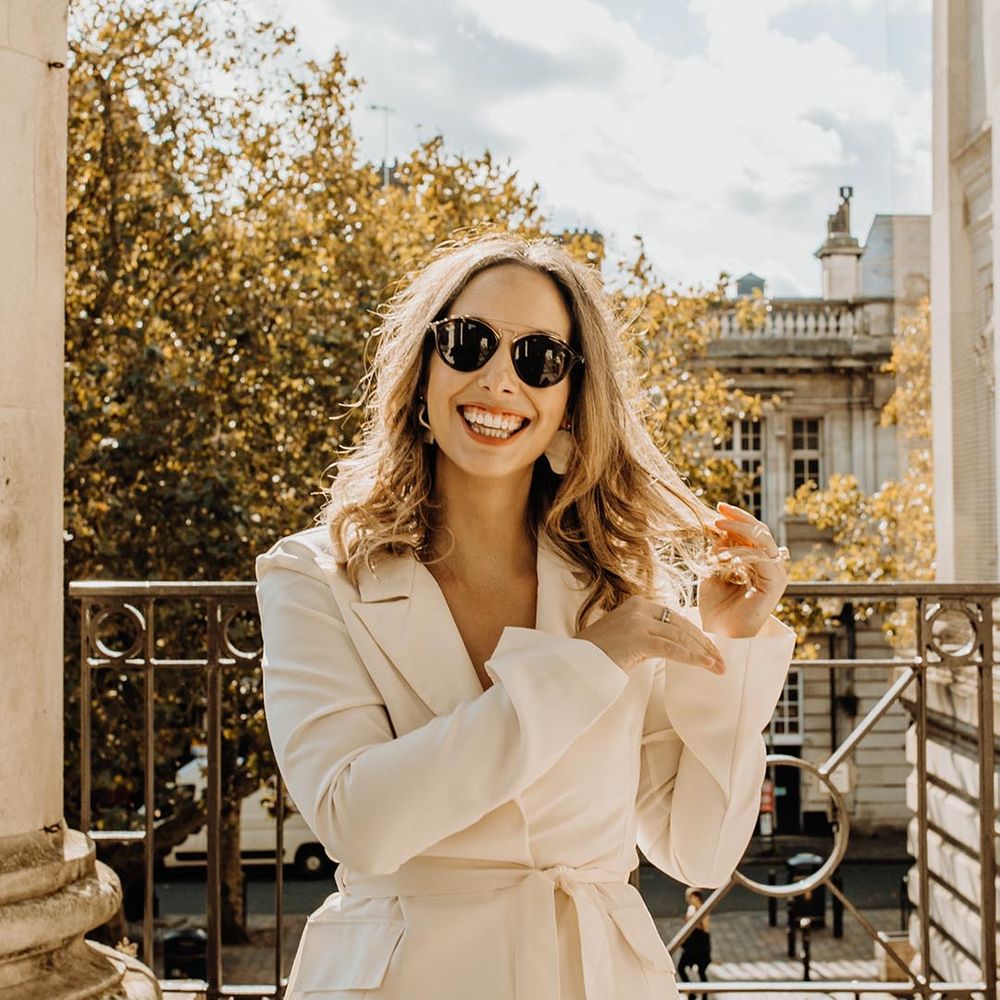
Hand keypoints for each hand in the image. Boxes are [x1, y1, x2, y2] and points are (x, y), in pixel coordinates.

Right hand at [576, 595, 726, 674]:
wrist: (576, 661)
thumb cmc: (598, 654)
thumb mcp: (626, 636)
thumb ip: (647, 635)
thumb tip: (673, 646)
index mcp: (638, 604)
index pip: (675, 618)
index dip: (696, 635)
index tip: (710, 650)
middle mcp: (640, 607)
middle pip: (682, 625)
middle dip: (704, 644)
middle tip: (720, 661)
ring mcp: (638, 621)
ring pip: (680, 637)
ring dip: (703, 654)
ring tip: (718, 667)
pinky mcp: (637, 638)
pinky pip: (672, 649)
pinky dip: (692, 658)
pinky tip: (706, 666)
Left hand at [698, 501, 788, 637]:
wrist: (718, 633)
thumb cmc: (715, 605)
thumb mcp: (713, 569)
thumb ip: (719, 548)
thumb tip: (720, 527)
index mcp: (757, 562)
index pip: (752, 532)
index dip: (736, 518)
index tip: (717, 507)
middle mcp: (770, 566)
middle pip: (761, 531)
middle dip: (739, 518)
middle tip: (719, 510)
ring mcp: (775, 574)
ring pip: (763, 540)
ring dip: (738, 533)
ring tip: (716, 531)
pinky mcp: (775, 584)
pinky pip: (761, 558)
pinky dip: (741, 553)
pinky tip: (723, 556)